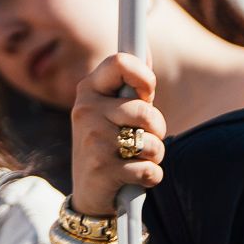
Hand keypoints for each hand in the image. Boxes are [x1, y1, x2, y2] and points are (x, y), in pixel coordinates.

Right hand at [70, 52, 166, 218]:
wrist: (88, 193)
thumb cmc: (109, 143)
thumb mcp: (113, 111)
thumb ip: (131, 86)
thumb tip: (146, 50)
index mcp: (89, 90)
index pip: (120, 62)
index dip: (144, 76)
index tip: (147, 93)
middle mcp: (86, 111)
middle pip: (145, 111)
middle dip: (158, 128)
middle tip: (147, 137)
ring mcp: (93, 140)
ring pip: (151, 143)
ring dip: (155, 155)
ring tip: (139, 158)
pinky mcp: (103, 169)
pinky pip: (149, 169)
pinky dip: (151, 176)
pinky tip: (136, 178)